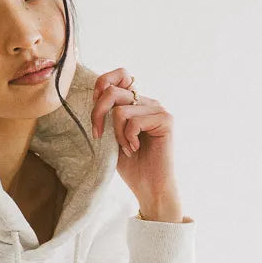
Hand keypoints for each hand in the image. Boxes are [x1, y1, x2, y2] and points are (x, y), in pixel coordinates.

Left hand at [90, 66, 181, 216]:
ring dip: (117, 134)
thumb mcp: (111, 136)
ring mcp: (158, 109)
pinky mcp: (165, 120)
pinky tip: (135, 150)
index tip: (96, 115)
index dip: (101, 86)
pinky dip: (128, 139)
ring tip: (125, 149)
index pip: (120, 75)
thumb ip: (106, 114)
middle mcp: (148, 102)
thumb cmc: (130, 165)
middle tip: (98, 135)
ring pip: (121, 110)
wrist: (149, 187)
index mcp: (136, 102)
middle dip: (97, 114)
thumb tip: (96, 93)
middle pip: (113, 91)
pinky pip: (134, 122)